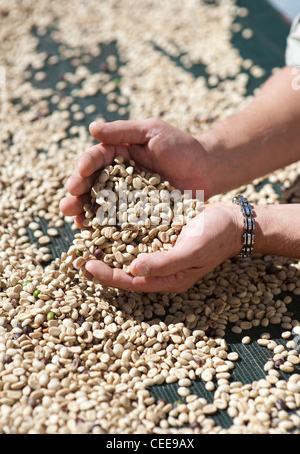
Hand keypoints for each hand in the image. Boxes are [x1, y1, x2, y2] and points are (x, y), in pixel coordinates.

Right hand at [60, 118, 214, 227]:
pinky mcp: (137, 214)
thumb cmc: (180, 146)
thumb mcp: (152, 131)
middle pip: (91, 185)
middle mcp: (117, 176)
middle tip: (68, 204)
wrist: (206, 169)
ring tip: (74, 220)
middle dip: (77, 195)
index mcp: (117, 154)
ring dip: (84, 213)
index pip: (96, 159)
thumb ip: (123, 131)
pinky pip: (118, 221)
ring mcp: (126, 197)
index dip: (85, 167)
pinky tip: (93, 233)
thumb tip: (92, 127)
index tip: (79, 173)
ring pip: (100, 205)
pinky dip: (104, 227)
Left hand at [84, 202, 242, 292]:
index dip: (108, 276)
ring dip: (108, 247)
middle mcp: (161, 267)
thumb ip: (164, 263)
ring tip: (87, 238)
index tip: (87, 266)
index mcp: (168, 278)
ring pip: (128, 252)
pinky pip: (137, 236)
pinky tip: (107, 220)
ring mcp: (160, 250)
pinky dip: (121, 231)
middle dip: (102, 265)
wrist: (232, 220)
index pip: (131, 282)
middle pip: (125, 270)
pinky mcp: (161, 234)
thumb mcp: (192, 251)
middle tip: (79, 256)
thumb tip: (133, 270)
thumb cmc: (216, 237)